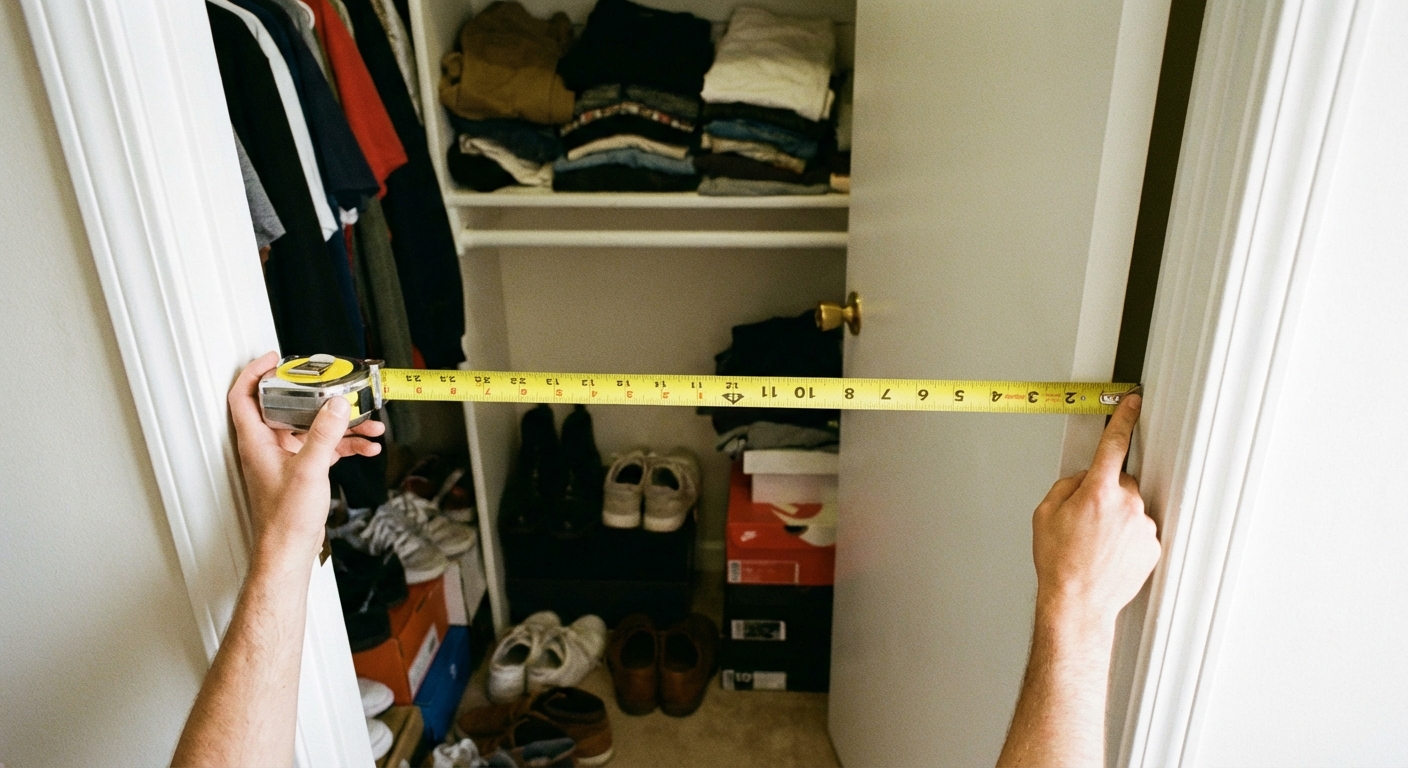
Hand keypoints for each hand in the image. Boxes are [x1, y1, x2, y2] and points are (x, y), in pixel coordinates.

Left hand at [227, 352, 385, 557]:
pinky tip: (365, 445)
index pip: (244, 395)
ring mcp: (285, 458)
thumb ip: (324, 434)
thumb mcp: (309, 470)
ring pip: (312, 427)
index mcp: (257, 441)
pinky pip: (323, 446)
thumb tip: (336, 404)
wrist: (289, 550)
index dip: (256, 372)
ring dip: (339, 422)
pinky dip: (344, 443)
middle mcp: (268, 446)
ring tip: (366, 419)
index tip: (276, 359)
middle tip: (335, 385)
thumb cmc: (284, 520)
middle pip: (288, 407)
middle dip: (317, 396)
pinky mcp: (301, 470)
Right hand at [1031, 393, 1159, 632]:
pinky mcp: (1153, 546)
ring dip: (1115, 518)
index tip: (1133, 401)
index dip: (1123, 418)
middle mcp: (1126, 506)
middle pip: (1119, 482)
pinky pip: (1138, 530)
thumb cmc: (1058, 562)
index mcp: (1097, 492)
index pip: (1113, 445)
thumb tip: (1083, 479)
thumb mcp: (1044, 514)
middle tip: (1084, 521)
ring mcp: (1143, 527)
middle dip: (1104, 494)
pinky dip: (1125, 537)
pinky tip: (1108, 554)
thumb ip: (1066, 486)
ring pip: (1129, 508)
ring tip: (1095, 544)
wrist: (1078, 602)